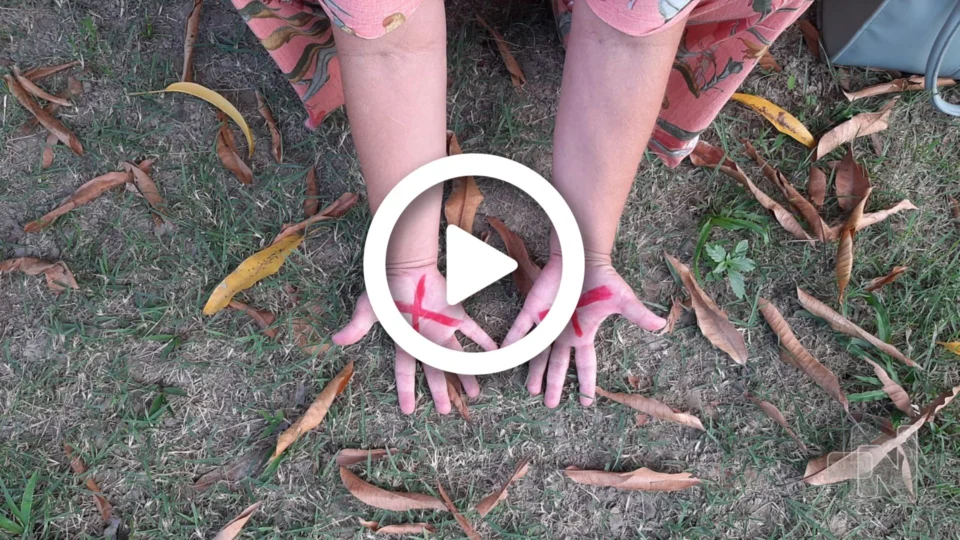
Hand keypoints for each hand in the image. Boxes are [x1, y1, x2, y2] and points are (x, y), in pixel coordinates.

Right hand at [332, 265, 496, 414]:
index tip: (408, 411)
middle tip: (446, 411)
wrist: (406, 264)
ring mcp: (442, 328)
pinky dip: (483, 340)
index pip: (405, 371)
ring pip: (456, 356)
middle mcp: (425, 339)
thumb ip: (357, 326)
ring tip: (474, 393)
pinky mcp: (455, 314)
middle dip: (441, 391)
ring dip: (466, 374)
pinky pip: (472, 330)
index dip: (406, 391)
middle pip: (435, 370)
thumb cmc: (386, 287)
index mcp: (406, 341)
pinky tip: (494, 353)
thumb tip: (336, 341)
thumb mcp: (369, 308)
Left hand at [503, 256, 665, 407]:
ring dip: (535, 371)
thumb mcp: (623, 300)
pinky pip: (520, 328)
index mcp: (584, 334)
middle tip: (550, 404)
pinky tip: (506, 355)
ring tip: (531, 390)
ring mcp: (547, 323)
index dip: (586, 384)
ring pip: (538, 353)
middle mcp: (564, 333)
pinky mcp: (533, 309)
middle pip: (558, 365)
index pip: (586, 365)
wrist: (582, 256)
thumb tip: (662, 326)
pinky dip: (513, 342)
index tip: (586, 402)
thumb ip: (638, 315)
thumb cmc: (602, 278)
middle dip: (555, 385)